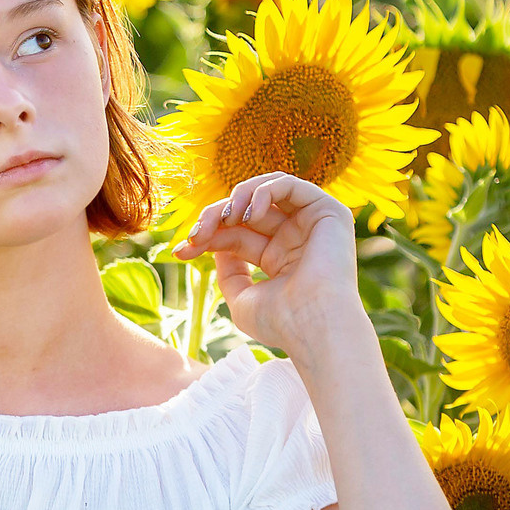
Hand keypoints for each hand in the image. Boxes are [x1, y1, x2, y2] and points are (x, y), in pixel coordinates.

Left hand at [169, 172, 362, 354]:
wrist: (313, 326)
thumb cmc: (281, 322)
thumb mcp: (241, 297)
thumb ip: (229, 272)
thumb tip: (217, 246)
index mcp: (279, 259)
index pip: (236, 234)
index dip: (207, 236)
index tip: (180, 251)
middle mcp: (296, 238)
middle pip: (247, 211)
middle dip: (215, 216)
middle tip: (197, 233)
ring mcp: (311, 224)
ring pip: (267, 190)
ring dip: (237, 198)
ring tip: (224, 219)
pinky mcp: (328, 211)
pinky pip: (290, 184)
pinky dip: (263, 190)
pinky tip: (250, 213)